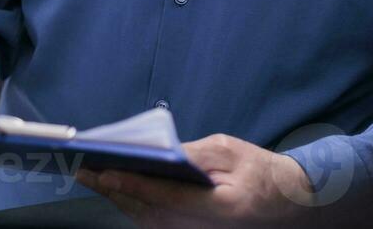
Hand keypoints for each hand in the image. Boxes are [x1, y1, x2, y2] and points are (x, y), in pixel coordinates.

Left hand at [76, 133, 314, 227]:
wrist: (286, 202)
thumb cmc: (260, 171)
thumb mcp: (229, 151)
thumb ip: (195, 153)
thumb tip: (159, 152)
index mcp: (221, 205)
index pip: (168, 196)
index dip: (135, 185)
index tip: (106, 172)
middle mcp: (206, 226)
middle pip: (151, 212)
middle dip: (115, 192)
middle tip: (85, 172)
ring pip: (149, 221)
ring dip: (119, 201)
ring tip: (93, 180)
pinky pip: (157, 225)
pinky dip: (134, 209)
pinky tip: (117, 194)